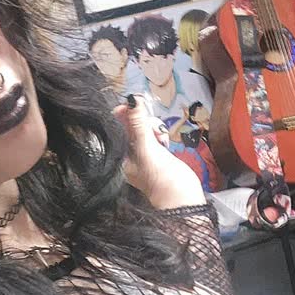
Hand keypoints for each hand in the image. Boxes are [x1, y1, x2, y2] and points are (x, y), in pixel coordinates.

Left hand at [114, 94, 206, 209]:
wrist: (181, 196)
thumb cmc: (160, 176)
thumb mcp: (147, 147)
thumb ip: (139, 123)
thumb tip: (133, 99)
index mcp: (117, 154)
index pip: (114, 126)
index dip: (123, 113)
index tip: (135, 107)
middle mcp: (125, 153)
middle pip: (129, 124)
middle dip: (142, 121)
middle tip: (152, 128)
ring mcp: (139, 152)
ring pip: (142, 127)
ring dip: (152, 127)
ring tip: (160, 138)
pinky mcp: (153, 152)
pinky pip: (152, 134)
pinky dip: (158, 134)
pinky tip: (164, 141)